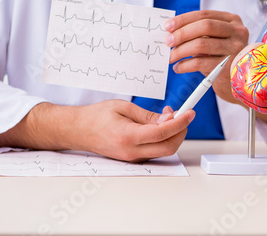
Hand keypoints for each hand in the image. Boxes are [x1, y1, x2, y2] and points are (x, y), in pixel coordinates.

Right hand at [0, 101, 194, 161]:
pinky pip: (155, 151)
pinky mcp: (133, 158)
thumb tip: (169, 118)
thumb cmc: (96, 116)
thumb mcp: (123, 108)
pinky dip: (164, 139)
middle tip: (182, 114)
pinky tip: (160, 125)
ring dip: (173, 134)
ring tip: (168, 115)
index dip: (180, 122)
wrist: (77, 131)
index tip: (189, 113)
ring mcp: (132, 158)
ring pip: (164, 150)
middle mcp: (131, 152)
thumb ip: (148, 116)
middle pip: (169, 147)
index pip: (163, 133)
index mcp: (128, 136)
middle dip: (181, 130)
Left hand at [165, 10, 248, 102]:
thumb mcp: (216, 40)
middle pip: (204, 26)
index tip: (168, 26)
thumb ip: (199, 32)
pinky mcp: (229, 67)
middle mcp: (237, 32)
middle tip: (168, 41)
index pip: (204, 15)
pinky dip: (185, 65)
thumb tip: (172, 32)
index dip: (184, 19)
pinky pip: (201, 63)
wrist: (239, 81)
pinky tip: (179, 67)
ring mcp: (235, 49)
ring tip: (171, 57)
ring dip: (181, 51)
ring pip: (201, 44)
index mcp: (232, 21)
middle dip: (182, 33)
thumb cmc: (223, 57)